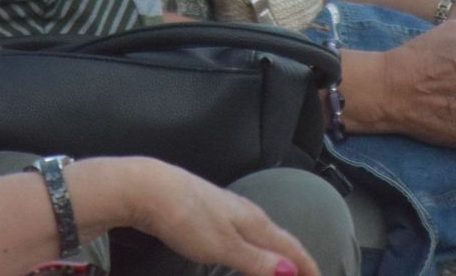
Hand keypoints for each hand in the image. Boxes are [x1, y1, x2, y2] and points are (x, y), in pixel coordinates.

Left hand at [120, 159, 318, 275]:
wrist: (148, 189)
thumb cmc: (186, 217)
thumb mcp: (223, 246)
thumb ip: (257, 260)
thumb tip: (291, 271)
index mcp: (254, 221)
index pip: (291, 246)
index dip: (307, 266)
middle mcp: (246, 212)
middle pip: (281, 238)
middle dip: (296, 260)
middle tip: (307, 275)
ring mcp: (227, 208)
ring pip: (263, 233)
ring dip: (277, 252)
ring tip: (283, 267)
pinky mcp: (210, 210)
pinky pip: (245, 232)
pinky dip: (257, 246)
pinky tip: (247, 248)